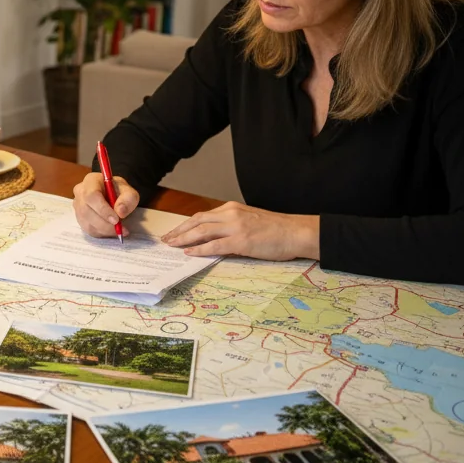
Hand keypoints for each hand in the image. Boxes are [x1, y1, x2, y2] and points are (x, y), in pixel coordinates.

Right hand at [73, 171, 140, 237]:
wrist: (113, 195)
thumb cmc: (119, 192)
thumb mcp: (129, 192)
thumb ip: (128, 199)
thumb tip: (120, 212)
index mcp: (91, 181)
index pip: (91, 196)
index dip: (103, 209)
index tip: (116, 220)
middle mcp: (80, 192)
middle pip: (86, 211)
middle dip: (104, 223)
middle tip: (119, 229)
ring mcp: (77, 206)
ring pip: (87, 223)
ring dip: (104, 230)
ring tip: (119, 230)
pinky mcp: (80, 218)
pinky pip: (88, 229)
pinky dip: (102, 233)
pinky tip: (112, 231)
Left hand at [162, 201, 318, 260]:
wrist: (297, 232)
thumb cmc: (277, 229)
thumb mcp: (250, 221)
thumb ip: (232, 225)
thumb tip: (215, 237)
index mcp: (232, 208)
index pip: (202, 216)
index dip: (186, 224)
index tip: (175, 232)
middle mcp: (231, 214)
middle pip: (197, 221)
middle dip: (179, 231)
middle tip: (166, 239)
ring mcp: (236, 226)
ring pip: (202, 231)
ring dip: (184, 239)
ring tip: (172, 245)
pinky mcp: (241, 240)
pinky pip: (215, 245)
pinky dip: (200, 249)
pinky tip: (190, 253)